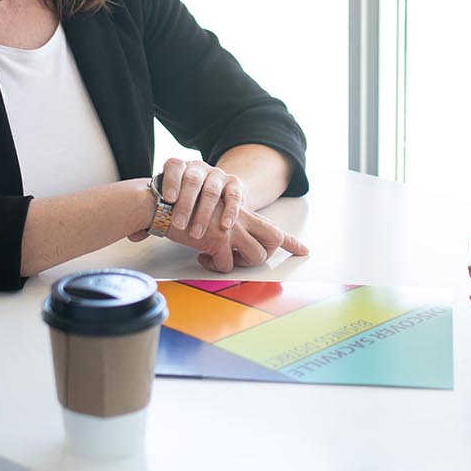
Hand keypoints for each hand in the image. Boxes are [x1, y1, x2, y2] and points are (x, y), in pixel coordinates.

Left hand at [158, 157, 242, 242]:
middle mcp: (198, 168)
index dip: (170, 181)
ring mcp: (217, 174)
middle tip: (179, 225)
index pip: (174, 166)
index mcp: (180, 168)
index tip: (168, 199)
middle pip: (192, 181)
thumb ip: (156, 212)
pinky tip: (225, 226)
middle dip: (185, 204)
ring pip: (211, 191)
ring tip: (196, 234)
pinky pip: (233, 196)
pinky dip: (230, 212)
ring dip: (204, 214)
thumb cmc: (184, 201)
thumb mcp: (170, 201)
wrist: (214, 192)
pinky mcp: (234, 184)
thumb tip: (136, 234)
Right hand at [179, 205, 309, 273]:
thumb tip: (230, 244)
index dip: (292, 242)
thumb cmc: (184, 209)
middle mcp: (241, 219)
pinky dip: (215, 266)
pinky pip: (227, 265)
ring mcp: (232, 230)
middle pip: (274, 240)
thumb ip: (226, 225)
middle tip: (244, 258)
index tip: (304, 250)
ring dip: (240, 263)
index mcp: (241, 213)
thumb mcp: (211, 213)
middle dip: (266, 254)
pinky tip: (202, 256)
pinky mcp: (218, 240)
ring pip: (256, 256)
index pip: (274, 229)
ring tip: (221, 257)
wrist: (165, 203)